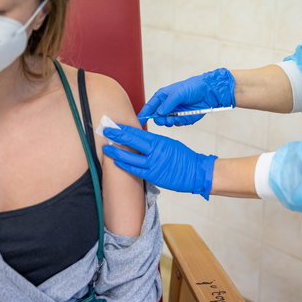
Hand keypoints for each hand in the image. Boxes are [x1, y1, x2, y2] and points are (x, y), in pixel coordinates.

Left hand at [102, 125, 216, 199]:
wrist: (196, 172)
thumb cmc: (183, 157)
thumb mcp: (169, 144)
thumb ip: (155, 142)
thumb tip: (140, 140)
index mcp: (159, 141)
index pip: (137, 133)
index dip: (124, 129)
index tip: (114, 126)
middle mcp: (154, 151)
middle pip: (131, 142)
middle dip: (117, 136)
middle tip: (106, 131)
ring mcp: (153, 164)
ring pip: (130, 157)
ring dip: (116, 153)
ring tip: (106, 149)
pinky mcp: (153, 176)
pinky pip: (135, 170)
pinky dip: (125, 166)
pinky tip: (117, 162)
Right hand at [138, 68, 235, 126]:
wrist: (208, 92)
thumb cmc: (192, 87)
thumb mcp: (178, 93)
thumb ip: (168, 103)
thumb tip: (159, 113)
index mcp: (162, 97)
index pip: (150, 107)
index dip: (144, 114)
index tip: (139, 121)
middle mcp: (167, 106)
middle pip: (157, 117)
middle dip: (159, 119)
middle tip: (165, 118)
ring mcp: (174, 113)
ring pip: (166, 122)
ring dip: (169, 122)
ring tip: (173, 118)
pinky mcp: (183, 118)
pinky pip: (177, 124)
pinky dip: (178, 122)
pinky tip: (182, 117)